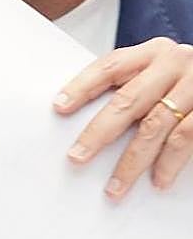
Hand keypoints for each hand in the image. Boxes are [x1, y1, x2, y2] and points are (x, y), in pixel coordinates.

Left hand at [55, 37, 192, 197]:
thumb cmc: (188, 79)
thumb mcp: (162, 70)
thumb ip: (134, 84)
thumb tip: (86, 114)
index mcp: (154, 52)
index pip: (109, 67)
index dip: (82, 87)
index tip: (59, 107)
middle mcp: (175, 65)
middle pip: (128, 100)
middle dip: (99, 133)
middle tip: (77, 157)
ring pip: (156, 127)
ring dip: (133, 161)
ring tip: (115, 187)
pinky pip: (186, 140)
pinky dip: (169, 163)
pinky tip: (157, 181)